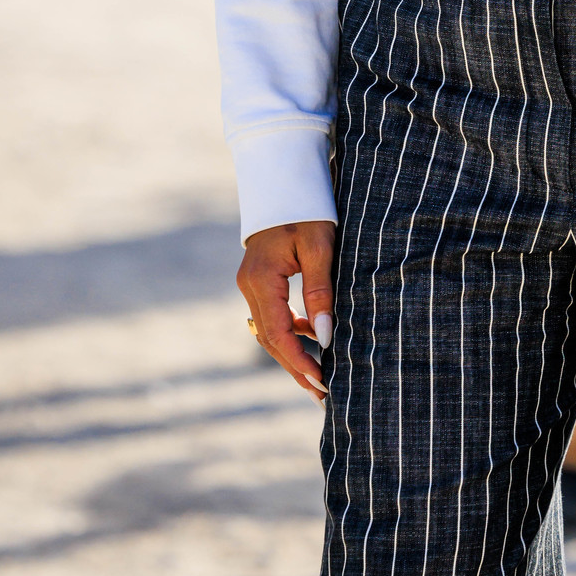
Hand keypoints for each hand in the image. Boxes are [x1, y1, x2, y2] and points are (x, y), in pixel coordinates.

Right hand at [236, 220, 335, 398]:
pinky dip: (290, 331)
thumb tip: (326, 336)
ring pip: (270, 330)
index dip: (299, 362)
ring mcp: (250, 284)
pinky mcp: (259, 280)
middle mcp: (249, 286)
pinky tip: (311, 339)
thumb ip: (320, 291)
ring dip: (292, 353)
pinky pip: (272, 315)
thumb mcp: (320, 247)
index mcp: (261, 280)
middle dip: (296, 367)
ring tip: (318, 378)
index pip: (278, 334)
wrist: (286, 181)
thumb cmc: (308, 209)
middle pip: (270, 339)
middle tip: (322, 394)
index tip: (322, 384)